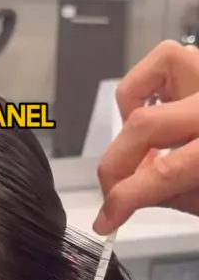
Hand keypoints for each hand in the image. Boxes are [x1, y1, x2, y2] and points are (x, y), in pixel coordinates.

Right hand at [95, 40, 198, 233]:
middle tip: (114, 191)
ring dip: (132, 113)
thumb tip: (132, 195)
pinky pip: (168, 59)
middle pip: (143, 126)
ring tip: (144, 144)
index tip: (106, 220)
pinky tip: (160, 116)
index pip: (161, 174)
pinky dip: (150, 86)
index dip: (123, 200)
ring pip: (154, 72)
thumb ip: (173, 195)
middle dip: (116, 166)